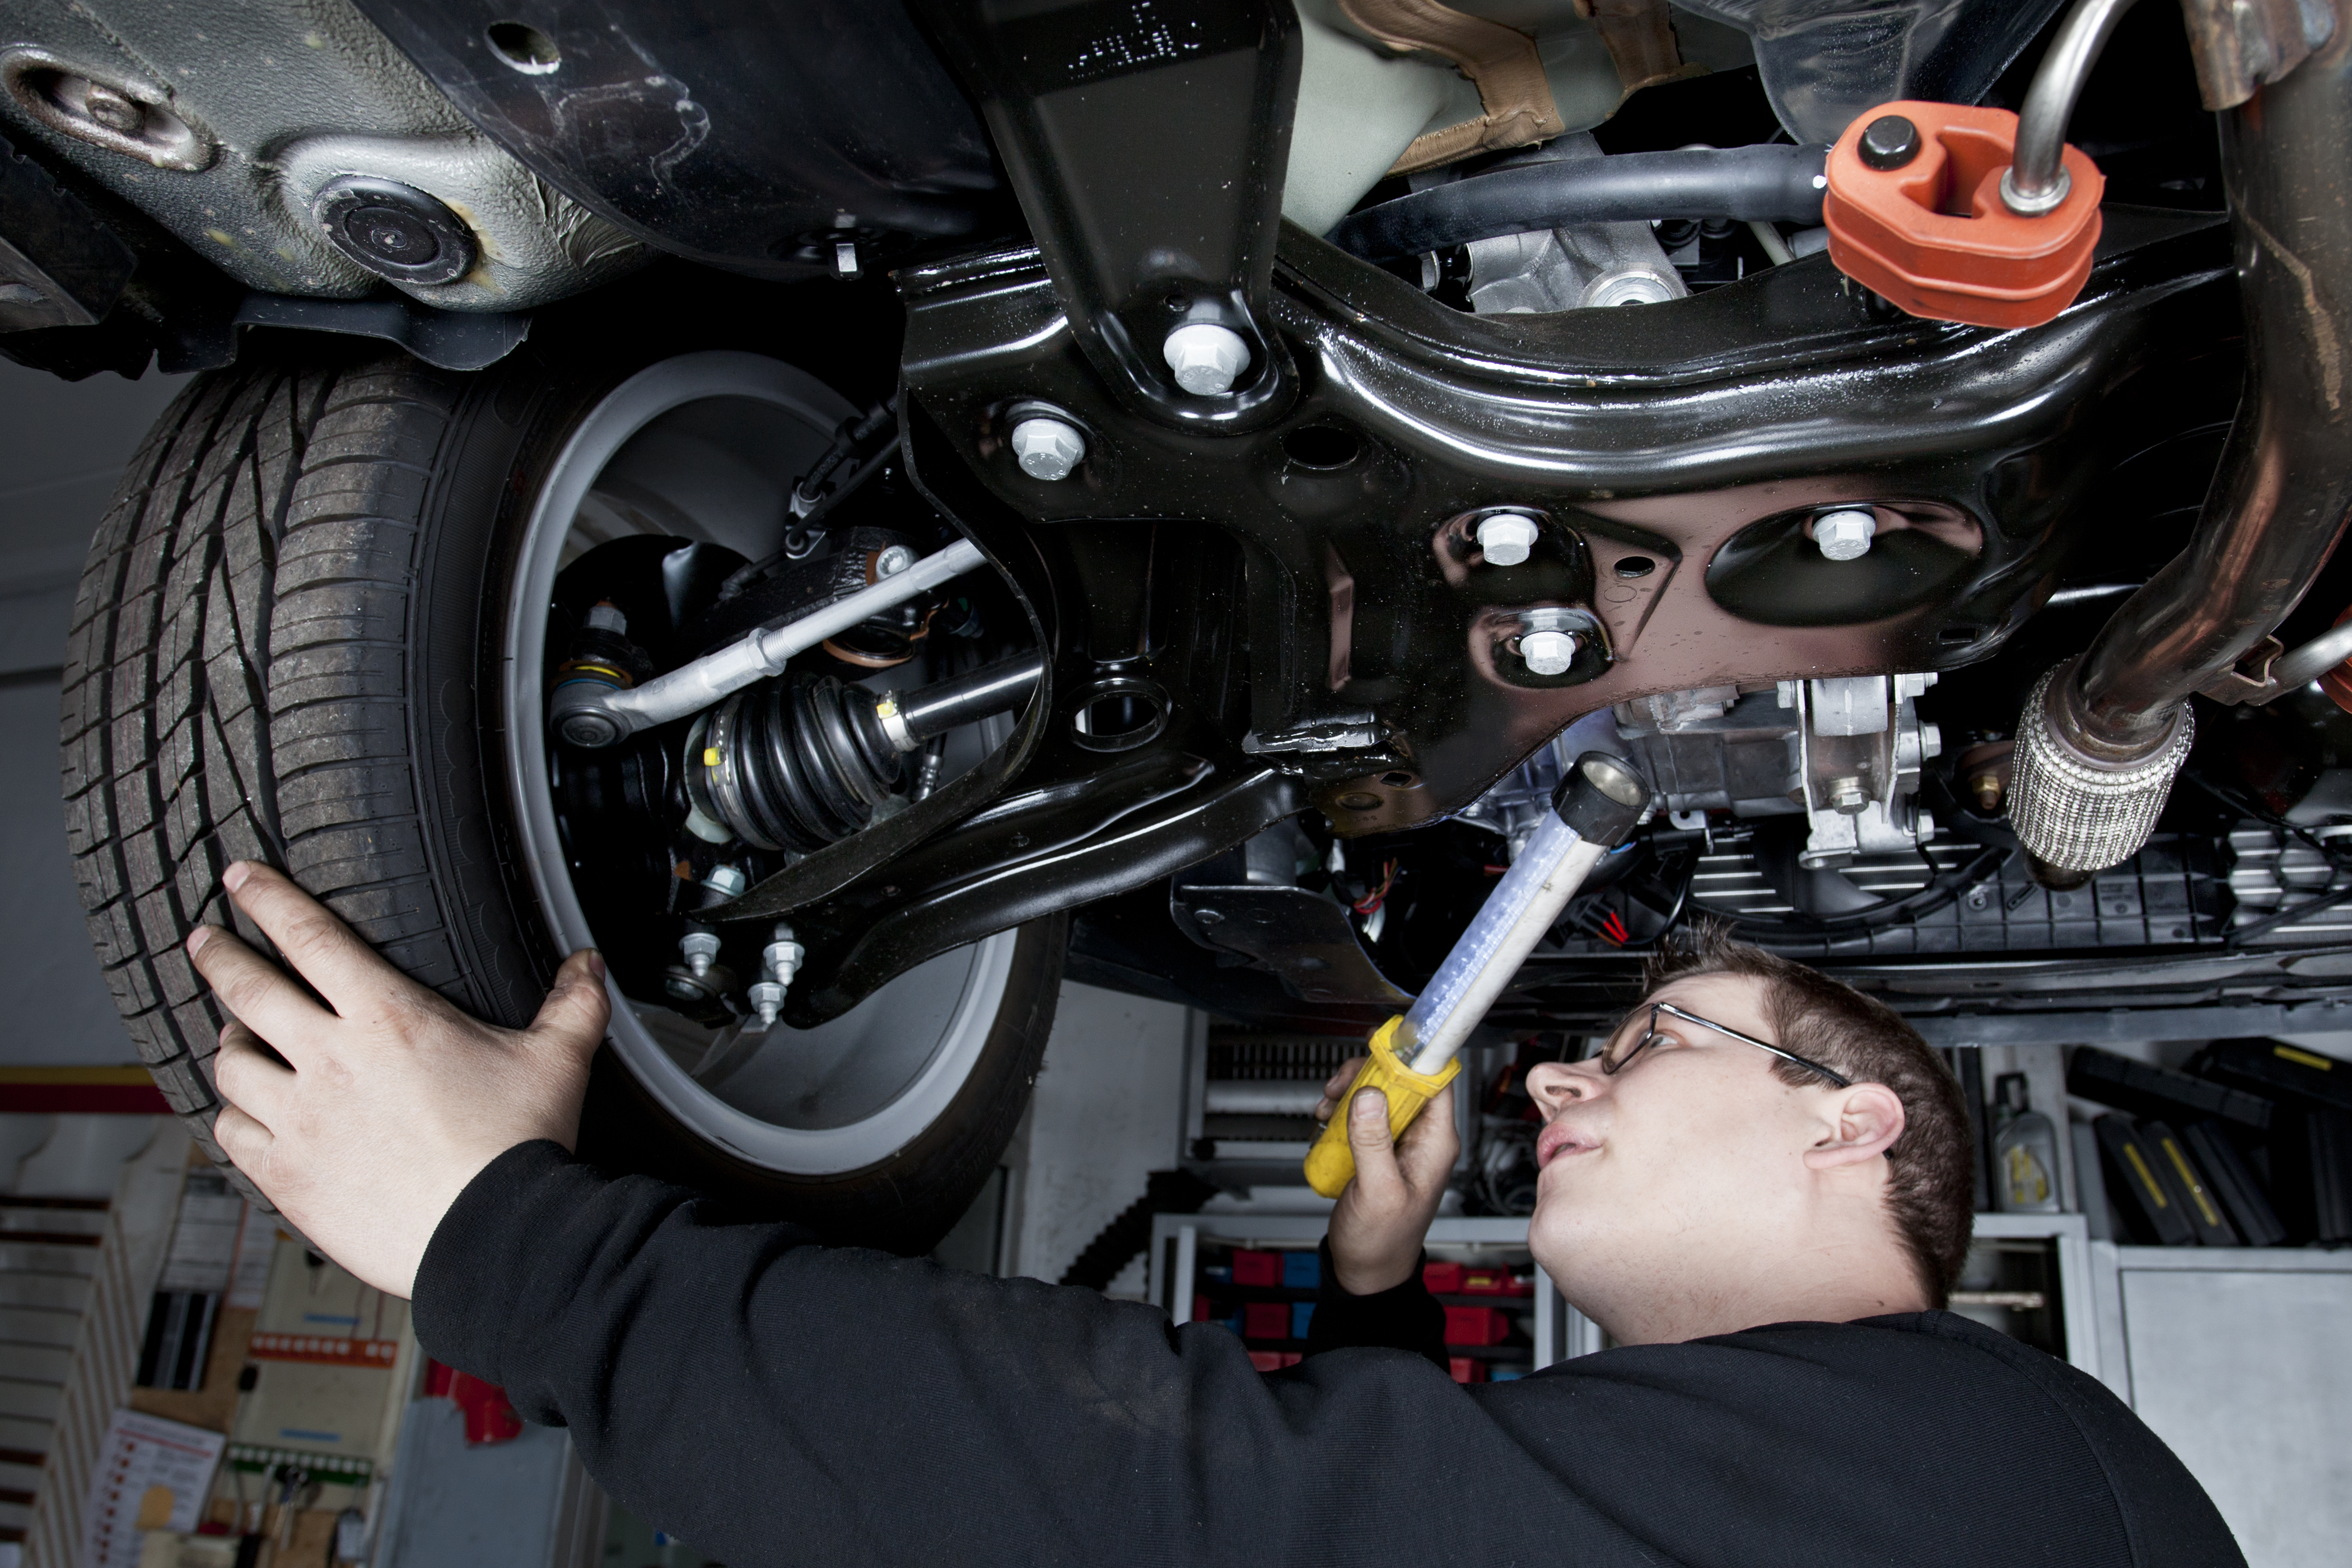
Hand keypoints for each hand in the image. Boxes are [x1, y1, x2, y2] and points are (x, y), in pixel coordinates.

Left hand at [185, 861, 609, 1297]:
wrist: (487, 1237)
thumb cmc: (517, 1147)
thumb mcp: (555, 1061)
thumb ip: (571, 1003)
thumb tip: (587, 963)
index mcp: (388, 1017)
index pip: (310, 936)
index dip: (267, 898)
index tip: (240, 878)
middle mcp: (330, 1059)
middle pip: (248, 989)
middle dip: (220, 954)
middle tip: (205, 939)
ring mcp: (300, 1119)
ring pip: (231, 1064)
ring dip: (227, 1043)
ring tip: (231, 1036)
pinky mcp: (287, 1174)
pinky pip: (232, 1132)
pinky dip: (231, 1115)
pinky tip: (243, 1111)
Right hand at [1314, 1058, 1457, 1294]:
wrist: (1366, 1270)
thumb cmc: (1382, 1242)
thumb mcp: (1377, 1193)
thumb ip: (1373, 1143)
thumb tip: (1371, 1096)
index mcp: (1435, 1143)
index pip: (1436, 1081)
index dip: (1412, 1058)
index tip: (1382, 1049)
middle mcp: (1421, 1137)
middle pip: (1402, 1079)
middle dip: (1368, 1075)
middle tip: (1340, 1087)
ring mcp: (1398, 1141)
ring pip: (1380, 1092)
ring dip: (1350, 1092)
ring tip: (1329, 1108)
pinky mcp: (1378, 1147)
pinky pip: (1363, 1113)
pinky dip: (1342, 1110)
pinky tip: (1327, 1123)